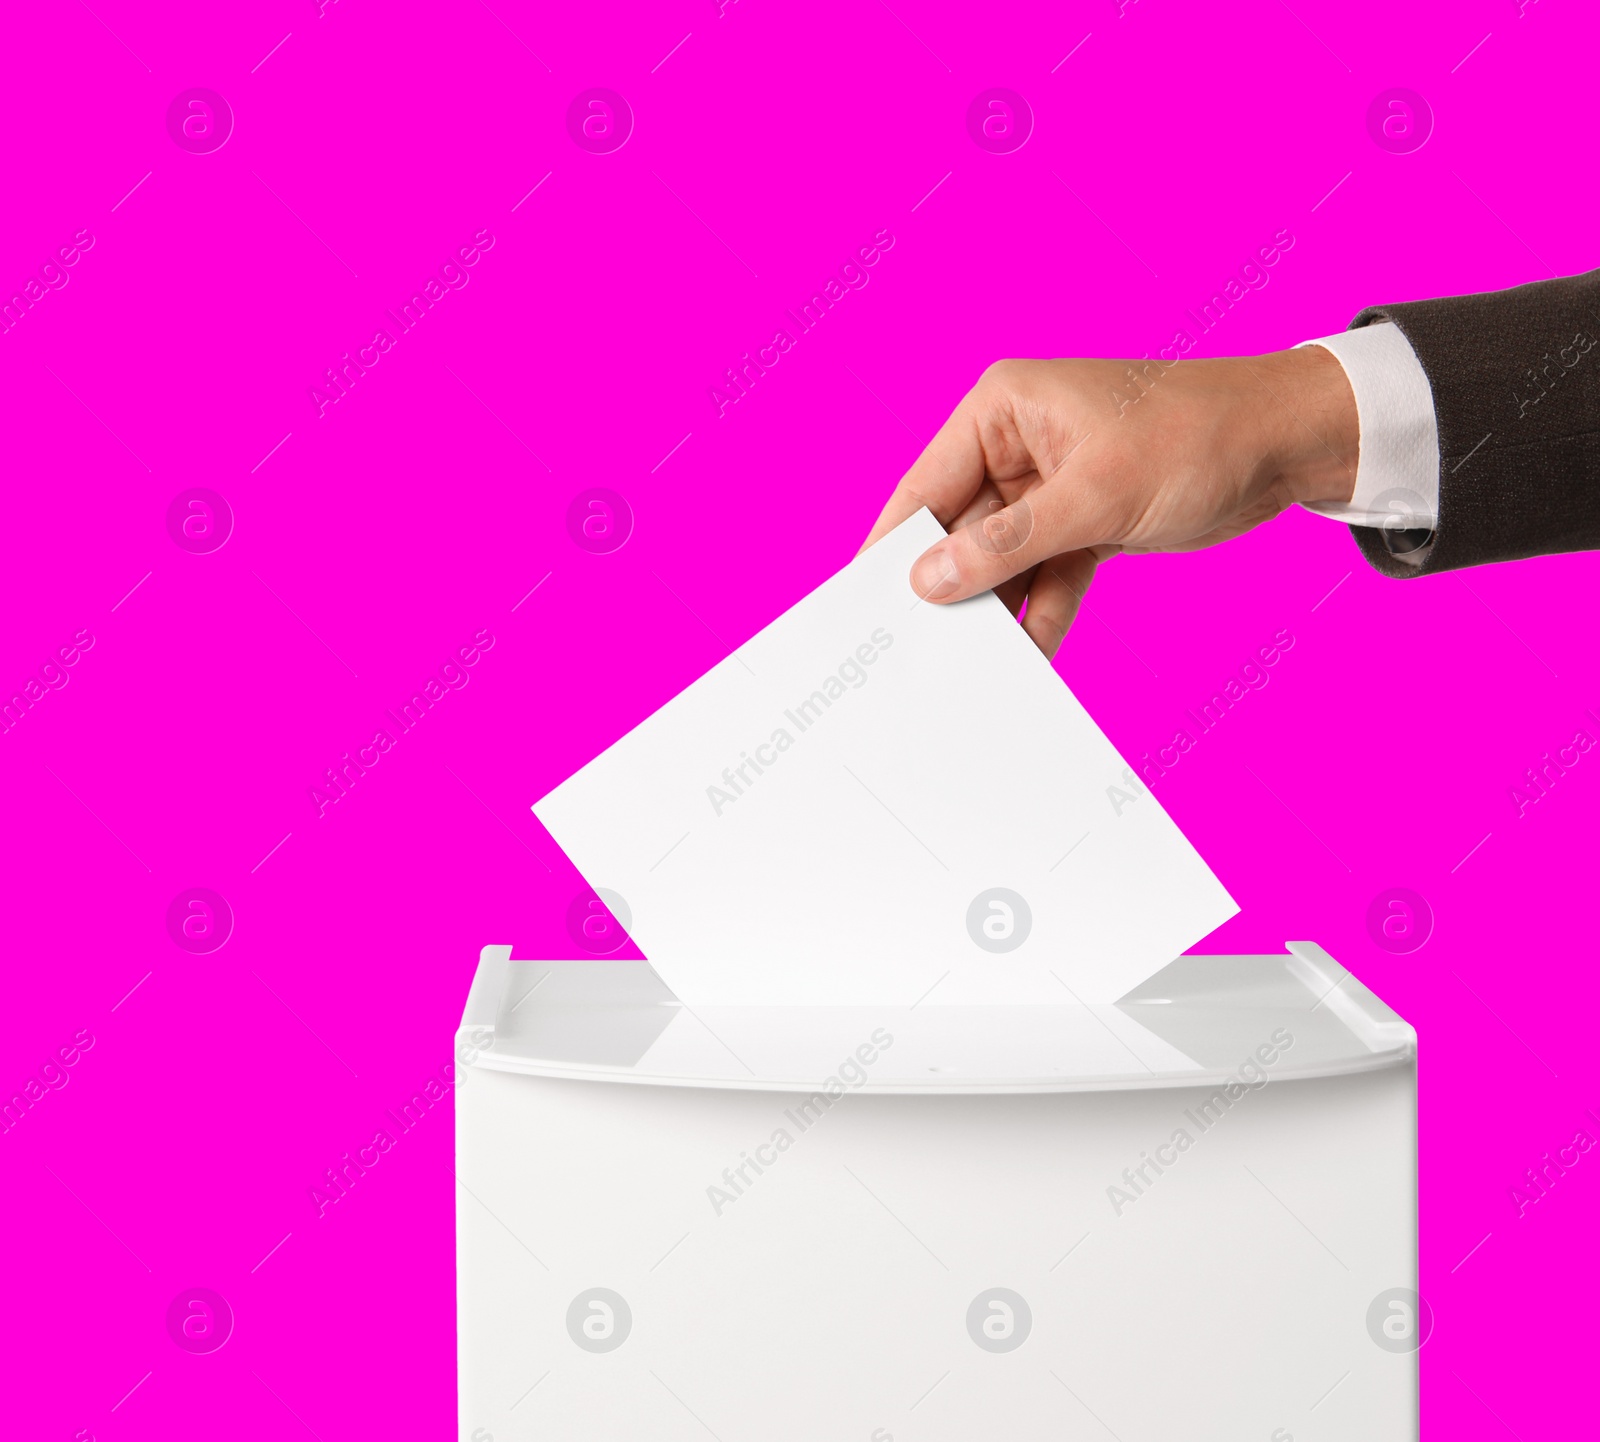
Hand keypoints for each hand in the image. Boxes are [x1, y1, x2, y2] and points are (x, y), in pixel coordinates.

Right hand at [861, 347, 1359, 657]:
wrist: (1287, 443)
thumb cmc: (1196, 434)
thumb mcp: (1097, 492)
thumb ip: (1009, 540)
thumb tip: (931, 579)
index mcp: (1002, 408)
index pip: (926, 484)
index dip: (894, 543)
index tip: (861, 598)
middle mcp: (1017, 445)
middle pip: (959, 528)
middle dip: (947, 585)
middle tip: (913, 646)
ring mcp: (1051, 488)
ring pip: (1002, 560)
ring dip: (995, 606)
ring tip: (968, 662)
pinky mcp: (1085, 523)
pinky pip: (1047, 576)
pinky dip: (1041, 612)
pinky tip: (1030, 654)